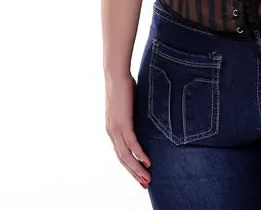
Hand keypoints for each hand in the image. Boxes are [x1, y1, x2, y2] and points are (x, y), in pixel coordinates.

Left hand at [105, 72, 151, 188]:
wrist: (115, 74)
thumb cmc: (124, 87)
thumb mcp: (130, 106)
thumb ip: (134, 117)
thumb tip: (145, 122)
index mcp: (113, 130)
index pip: (121, 154)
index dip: (131, 166)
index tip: (141, 176)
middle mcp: (112, 133)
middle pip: (123, 159)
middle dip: (135, 173)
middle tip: (146, 185)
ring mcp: (116, 129)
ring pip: (126, 156)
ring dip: (137, 169)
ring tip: (148, 179)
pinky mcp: (122, 124)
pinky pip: (132, 144)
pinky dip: (140, 155)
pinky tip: (148, 162)